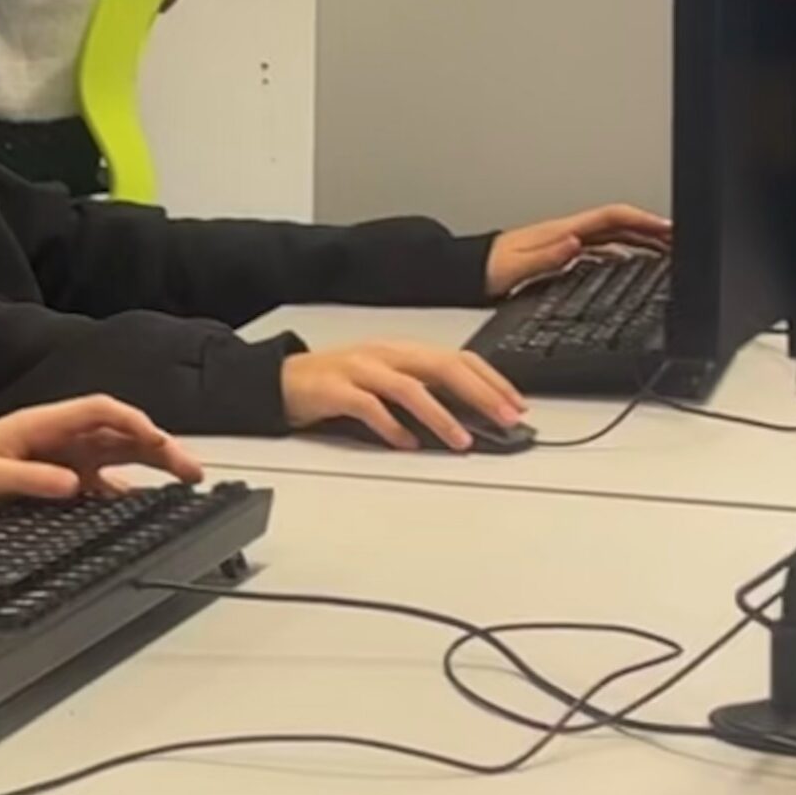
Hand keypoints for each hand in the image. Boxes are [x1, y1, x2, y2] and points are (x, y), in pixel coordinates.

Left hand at [0, 395, 200, 509]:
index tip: (156, 439)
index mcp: (43, 424)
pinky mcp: (61, 479)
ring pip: (120, 454)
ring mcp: (64, 457)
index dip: (132, 421)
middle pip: (120, 432)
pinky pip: (103, 482)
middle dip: (159, 446)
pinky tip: (144, 504)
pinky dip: (127, 491)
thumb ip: (26, 478)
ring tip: (184, 482)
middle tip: (189, 470)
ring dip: (152, 464)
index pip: (99, 411)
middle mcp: (60, 437)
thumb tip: (70, 484)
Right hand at [282, 339, 522, 449]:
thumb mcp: (384, 380)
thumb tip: (467, 417)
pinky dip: (391, 426)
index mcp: (402, 350)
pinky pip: (368, 407)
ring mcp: (359, 370)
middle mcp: (385, 355)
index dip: (493, 380)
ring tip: (462, 441)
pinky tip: (406, 444)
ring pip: (409, 388)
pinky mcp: (334, 390)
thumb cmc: (335, 383)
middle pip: (442, 367)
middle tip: (506, 419)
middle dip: (480, 393)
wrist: (279, 380)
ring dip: (441, 415)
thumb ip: (422, 391)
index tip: (516, 404)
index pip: (459, 358)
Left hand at [487, 204, 669, 295]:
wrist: (462, 272)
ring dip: (641, 241)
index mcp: (560, 231)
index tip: (669, 229)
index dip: (643, 220)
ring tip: (666, 252)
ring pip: (611, 236)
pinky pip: (599, 249)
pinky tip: (630, 265)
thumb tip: (577, 244)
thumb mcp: (515, 268)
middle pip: (618, 225)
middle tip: (680, 241)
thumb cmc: (484, 270)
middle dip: (651, 230)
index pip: (611, 217)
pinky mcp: (558, 254)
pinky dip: (621, 254)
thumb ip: (548, 257)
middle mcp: (565, 233)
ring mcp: (563, 242)